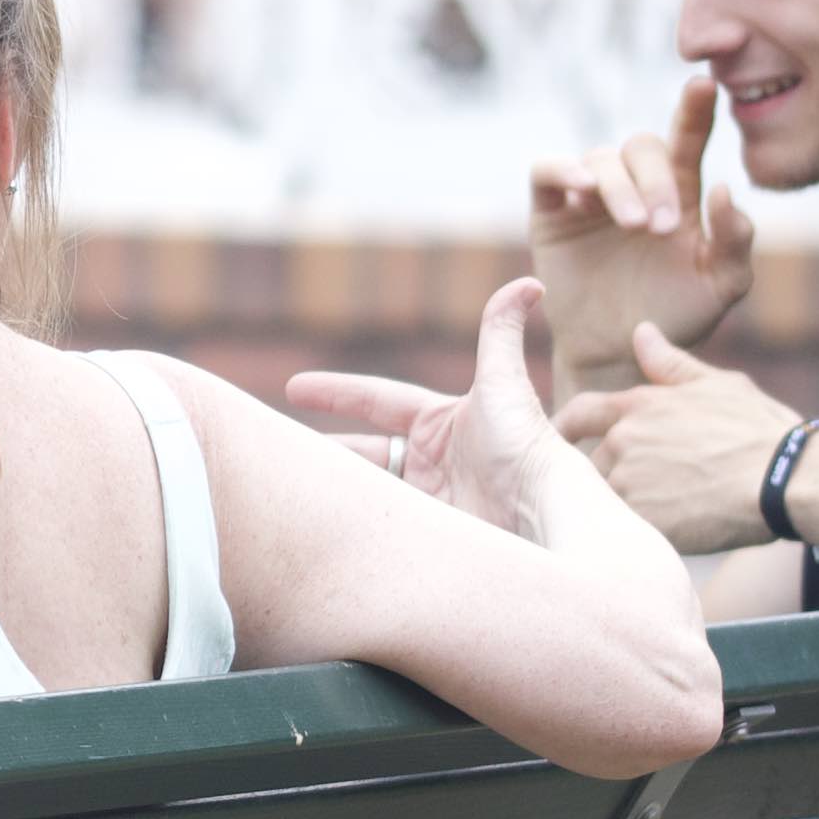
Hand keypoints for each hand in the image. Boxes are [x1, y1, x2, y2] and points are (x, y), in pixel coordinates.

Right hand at [288, 275, 575, 541]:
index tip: (293, 387)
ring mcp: (427, 501)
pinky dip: (354, 523)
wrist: (541, 513)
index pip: (376, 400)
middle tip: (278, 450)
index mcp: (439, 422)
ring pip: (367, 490)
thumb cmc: (523, 444)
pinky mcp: (425, 537)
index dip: (336, 392)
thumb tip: (531, 282)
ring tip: (289, 490)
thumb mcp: (503, 382)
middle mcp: (430, 461)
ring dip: (335, 489)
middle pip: (362, 451)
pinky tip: (322, 526)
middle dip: (322, 449)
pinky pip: (380, 527)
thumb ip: (501, 330)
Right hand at [526, 76, 754, 393]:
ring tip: (634, 225)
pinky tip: (583, 190)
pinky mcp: (551, 212)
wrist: (620, 357)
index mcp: (678, 193)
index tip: (704, 85)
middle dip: (655, 179)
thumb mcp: (721, 286)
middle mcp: (634, 185)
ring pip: (600, 159)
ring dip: (620, 186)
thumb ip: (736, 241)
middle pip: (643, 147)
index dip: (695, 110)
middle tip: (662, 226)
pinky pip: (547, 171)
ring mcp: (590, 197)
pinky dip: (563, 170)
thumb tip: (723, 188)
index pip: (688, 139)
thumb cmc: (675, 318)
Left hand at [555, 323, 801, 553]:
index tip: (563, 440)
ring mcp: (629, 484)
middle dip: (609, 476)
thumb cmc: (759, 430)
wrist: (785, 480)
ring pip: (605, 500)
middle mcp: (624, 441)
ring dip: (621, 507)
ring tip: (659, 515)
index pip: (579, 414)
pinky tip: (663, 536)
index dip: (566, 428)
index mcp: (638, 406)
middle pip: (591, 464)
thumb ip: (670, 364)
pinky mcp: (640, 524)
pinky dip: (635, 534)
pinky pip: (623, 532)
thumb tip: (641, 332)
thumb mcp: (717, 385)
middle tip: (645, 492)